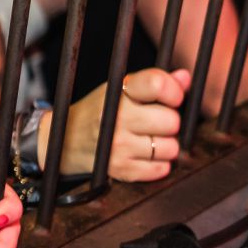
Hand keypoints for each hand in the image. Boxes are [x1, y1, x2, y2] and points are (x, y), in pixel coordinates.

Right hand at [64, 67, 190, 181]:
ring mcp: (117, 145)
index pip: (158, 84)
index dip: (174, 92)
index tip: (171, 98)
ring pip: (170, 148)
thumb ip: (154, 83)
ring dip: (164, 146)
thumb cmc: (99, 112)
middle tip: (152, 123)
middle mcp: (117, 118)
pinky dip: (157, 165)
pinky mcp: (119, 169)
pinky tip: (143, 156)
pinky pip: (160, 169)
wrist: (63, 140)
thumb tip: (185, 77)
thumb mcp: (120, 91)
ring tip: (147, 140)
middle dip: (168, 123)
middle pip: (172, 121)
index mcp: (118, 92)